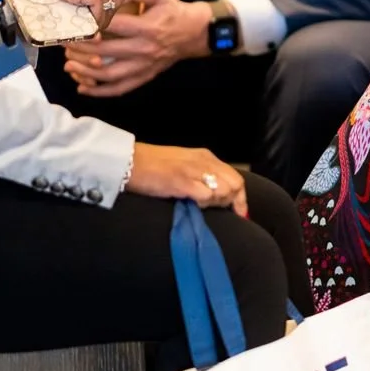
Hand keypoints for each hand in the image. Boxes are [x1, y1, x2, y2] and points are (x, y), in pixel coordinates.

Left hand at [66, 0, 209, 98]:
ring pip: (110, 74)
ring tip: (69, 65)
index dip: (93, 23)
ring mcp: (144, 66)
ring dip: (86, 72)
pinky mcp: (145, 76)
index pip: (114, 26)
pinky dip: (100, 92)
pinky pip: (121, 88)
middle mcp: (144, 49)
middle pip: (107, 52)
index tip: (74, 21)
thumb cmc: (172, 12)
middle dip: (82, 48)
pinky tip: (83, 88)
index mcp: (146, 27)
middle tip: (64, 43)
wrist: (195, 34)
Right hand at [127, 144, 246, 213]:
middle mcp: (204, 161)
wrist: (129, 161)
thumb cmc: (153, 166)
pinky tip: (192, 203)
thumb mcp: (184, 165)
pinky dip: (203, 203)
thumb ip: (201, 175)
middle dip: (231, 202)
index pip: (235, 177)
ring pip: (223, 191)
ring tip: (199, 204)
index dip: (240, 198)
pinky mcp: (182, 181)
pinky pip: (206, 196)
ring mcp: (194, 170)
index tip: (240, 214)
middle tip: (219, 212)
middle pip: (234, 185)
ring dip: (215, 202)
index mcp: (206, 157)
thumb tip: (216, 194)